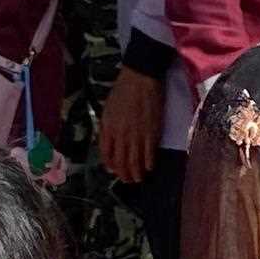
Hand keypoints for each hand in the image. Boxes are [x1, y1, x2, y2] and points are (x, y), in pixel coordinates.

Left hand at [94, 69, 165, 183]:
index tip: (114, 170)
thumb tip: (109, 143)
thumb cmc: (123, 90)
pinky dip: (149, 163)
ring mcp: (137, 135)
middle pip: (121, 161)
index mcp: (108, 128)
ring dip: (136, 173)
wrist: (141, 78)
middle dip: (124, 174)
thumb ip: (107, 127)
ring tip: (139, 178)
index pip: (107, 154)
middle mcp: (121, 135)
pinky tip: (149, 168)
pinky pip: (149, 154)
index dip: (110, 165)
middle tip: (128, 180)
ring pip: (135, 161)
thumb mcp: (108, 109)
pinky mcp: (152, 133)